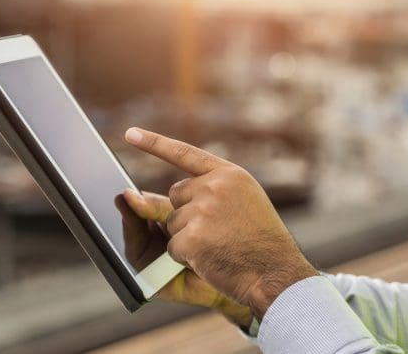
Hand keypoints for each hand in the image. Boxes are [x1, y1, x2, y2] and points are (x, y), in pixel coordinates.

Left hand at [124, 128, 317, 319]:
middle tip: (218, 231)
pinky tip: (211, 259)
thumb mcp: (247, 200)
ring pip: (172, 222)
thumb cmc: (263, 242)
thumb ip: (216, 188)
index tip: (131, 134)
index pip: (185, 153)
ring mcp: (202, 211)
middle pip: (176, 195)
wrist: (276, 274)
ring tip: (219, 246)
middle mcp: (214, 187)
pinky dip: (186, 258)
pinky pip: (173, 246)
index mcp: (229, 175)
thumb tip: (169, 190)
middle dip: (186, 213)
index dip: (155, 143)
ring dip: (187, 238)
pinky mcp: (192, 237)